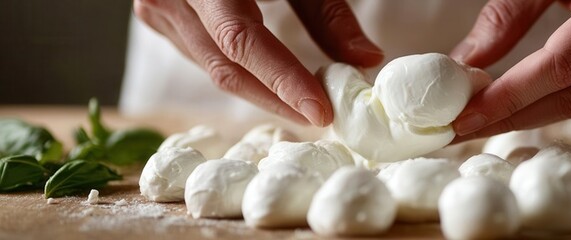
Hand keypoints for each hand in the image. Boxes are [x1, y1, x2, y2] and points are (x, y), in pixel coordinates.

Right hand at [133, 0, 382, 125]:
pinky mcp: (160, 20)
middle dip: (278, 99)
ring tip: (306, 102)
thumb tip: (366, 60)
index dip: (282, 80)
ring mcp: (158, 11)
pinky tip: (274, 84)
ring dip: (262, 92)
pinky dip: (243, 73)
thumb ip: (328, 14)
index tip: (321, 111)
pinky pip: (204, 58)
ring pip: (215, 69)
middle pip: (227, 67)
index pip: (241, 41)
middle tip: (323, 117)